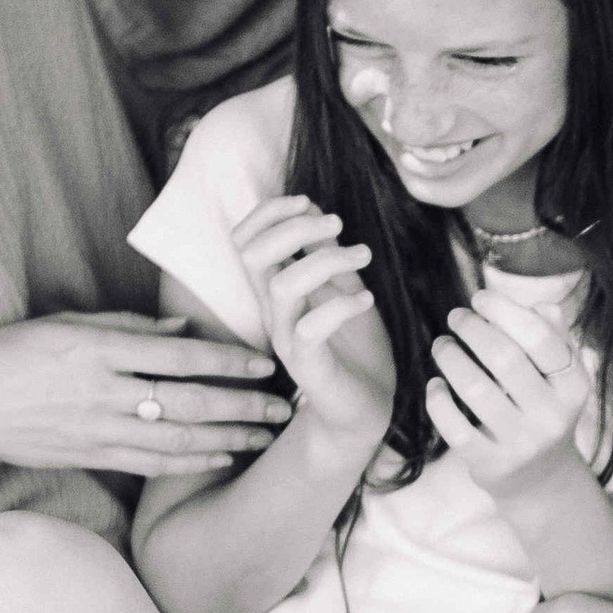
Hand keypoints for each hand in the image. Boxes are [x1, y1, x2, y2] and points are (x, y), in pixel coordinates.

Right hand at [0, 311, 291, 475]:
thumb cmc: (13, 353)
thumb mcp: (66, 323)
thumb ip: (127, 327)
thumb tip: (183, 331)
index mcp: (99, 350)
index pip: (179, 357)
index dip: (227, 361)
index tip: (265, 363)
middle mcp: (104, 393)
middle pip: (189, 403)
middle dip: (242, 406)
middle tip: (283, 409)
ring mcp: (98, 430)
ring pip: (178, 440)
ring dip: (228, 439)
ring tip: (265, 437)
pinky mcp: (91, 457)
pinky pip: (151, 463)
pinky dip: (191, 463)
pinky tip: (222, 458)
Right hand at [233, 195, 394, 443]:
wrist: (366, 410)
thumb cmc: (354, 348)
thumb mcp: (342, 287)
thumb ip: (326, 254)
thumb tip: (317, 212)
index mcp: (275, 290)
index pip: (245, 239)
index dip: (269, 212)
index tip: (309, 202)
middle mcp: (273, 312)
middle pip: (254, 255)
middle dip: (294, 228)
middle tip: (337, 224)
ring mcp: (286, 340)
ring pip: (283, 285)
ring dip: (327, 259)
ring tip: (364, 255)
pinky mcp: (308, 366)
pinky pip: (310, 328)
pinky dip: (342, 305)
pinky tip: (367, 300)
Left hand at [426, 294, 595, 495]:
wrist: (542, 480)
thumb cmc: (544, 411)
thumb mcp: (561, 378)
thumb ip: (554, 339)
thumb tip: (542, 306)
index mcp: (573, 386)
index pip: (540, 338)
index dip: (505, 311)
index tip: (480, 298)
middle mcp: (552, 415)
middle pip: (505, 358)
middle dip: (473, 329)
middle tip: (455, 317)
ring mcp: (522, 443)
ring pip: (476, 390)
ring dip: (451, 358)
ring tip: (441, 345)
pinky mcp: (492, 463)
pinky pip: (455, 428)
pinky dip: (438, 401)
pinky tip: (435, 386)